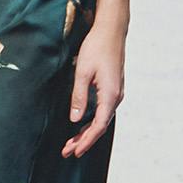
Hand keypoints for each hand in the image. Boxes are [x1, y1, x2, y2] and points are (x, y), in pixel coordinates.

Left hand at [62, 20, 124, 157]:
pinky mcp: (112, 88)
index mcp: (110, 95)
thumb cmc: (96, 48)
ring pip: (101, 120)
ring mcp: (115, 93)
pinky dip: (91, 122)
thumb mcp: (82, 72)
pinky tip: (81, 125)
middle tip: (66, 152)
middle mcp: (116, 97)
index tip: (74, 152)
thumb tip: (74, 119)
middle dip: (84, 141)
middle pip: (100, 126)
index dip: (86, 141)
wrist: (112, 30)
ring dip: (86, 132)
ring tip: (71, 143)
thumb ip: (79, 97)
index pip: (98, 126)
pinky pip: (102, 111)